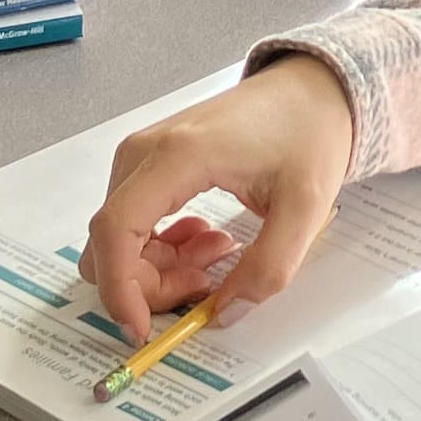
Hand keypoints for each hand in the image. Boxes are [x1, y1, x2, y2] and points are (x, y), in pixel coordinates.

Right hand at [81, 57, 359, 340]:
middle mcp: (144, 152)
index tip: (140, 330)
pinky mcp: (148, 163)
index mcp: (177, 157)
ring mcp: (141, 155)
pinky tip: (205, 239)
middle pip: (111, 241)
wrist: (310, 90)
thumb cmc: (307, 134)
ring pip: (118, 237)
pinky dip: (159, 248)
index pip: (116, 230)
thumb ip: (269, 268)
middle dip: (148, 284)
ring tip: (217, 254)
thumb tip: (224, 314)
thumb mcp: (305, 209)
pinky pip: (131, 222)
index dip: (119, 289)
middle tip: (208, 285)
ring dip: (158, 267)